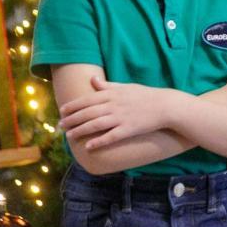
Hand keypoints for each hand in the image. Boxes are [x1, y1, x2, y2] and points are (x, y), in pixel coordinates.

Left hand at [59, 75, 173, 149]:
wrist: (166, 106)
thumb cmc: (145, 95)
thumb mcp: (126, 86)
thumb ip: (107, 85)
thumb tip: (92, 79)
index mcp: (112, 94)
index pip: (87, 99)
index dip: (73, 105)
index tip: (62, 111)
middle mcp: (114, 105)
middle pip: (88, 113)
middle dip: (72, 119)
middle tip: (60, 126)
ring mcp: (121, 118)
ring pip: (95, 125)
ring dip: (80, 131)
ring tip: (70, 136)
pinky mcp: (129, 129)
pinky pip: (110, 136)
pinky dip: (98, 141)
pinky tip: (88, 146)